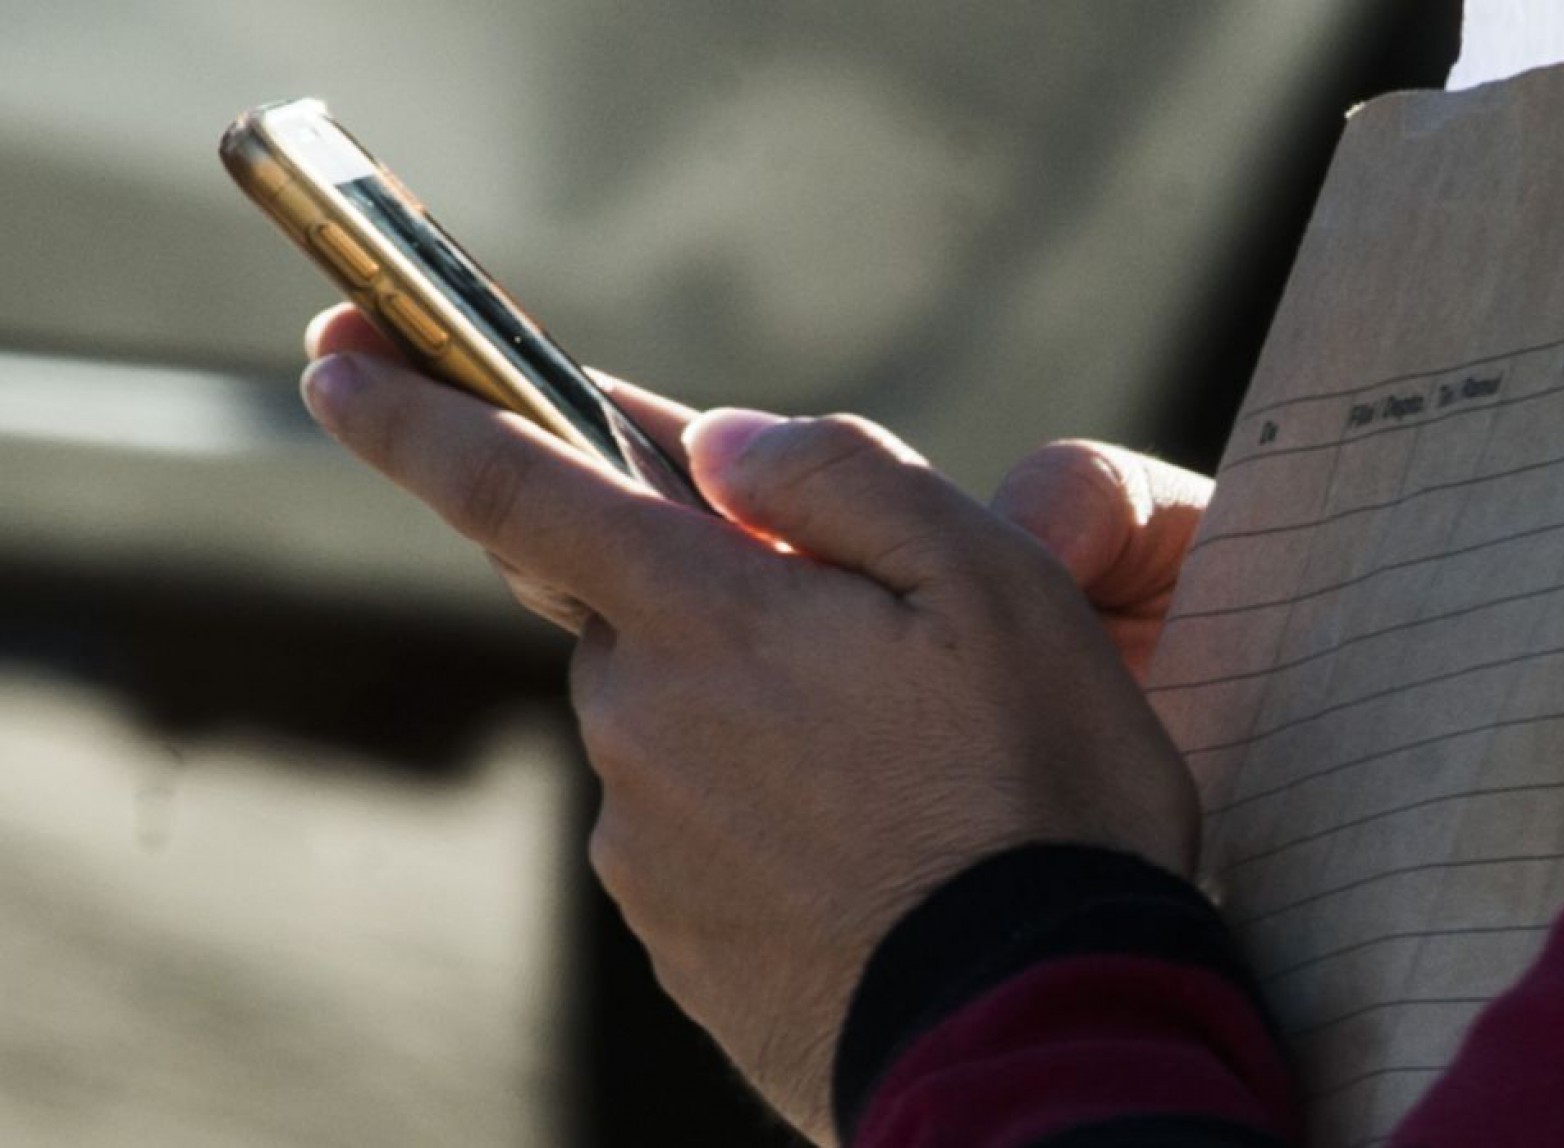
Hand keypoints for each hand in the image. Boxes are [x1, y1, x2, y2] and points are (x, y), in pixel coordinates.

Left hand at [296, 331, 1198, 1142]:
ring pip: (667, 720)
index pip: (518, 486)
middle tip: (854, 654)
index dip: (416, 413)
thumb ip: (841, 480)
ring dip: (746, 714)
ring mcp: (643, 840)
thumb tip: (720, 445)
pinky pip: (687, 827)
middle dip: (706, 600)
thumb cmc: (1033, 793)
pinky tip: (860, 850)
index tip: (333, 361)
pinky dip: (753, 812)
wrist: (1032, 1033)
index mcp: (707, 617)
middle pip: (627, 609)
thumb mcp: (993, 585)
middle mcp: (640, 721)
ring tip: (889, 776)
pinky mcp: (669, 932)